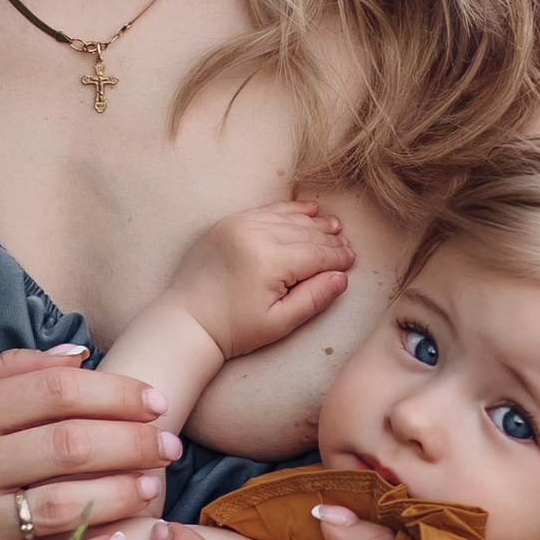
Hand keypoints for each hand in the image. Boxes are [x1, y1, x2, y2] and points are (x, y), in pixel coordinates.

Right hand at [0, 345, 184, 539]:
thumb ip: (5, 374)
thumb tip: (79, 353)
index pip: (52, 392)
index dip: (116, 393)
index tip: (155, 401)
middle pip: (68, 446)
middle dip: (133, 443)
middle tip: (169, 445)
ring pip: (62, 507)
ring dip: (122, 496)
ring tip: (153, 489)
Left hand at [161, 200, 353, 365]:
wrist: (186, 321)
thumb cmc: (233, 329)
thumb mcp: (279, 322)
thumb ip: (314, 298)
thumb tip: (342, 277)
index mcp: (269, 261)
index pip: (316, 255)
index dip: (337, 258)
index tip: (353, 260)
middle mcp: (254, 235)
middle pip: (304, 234)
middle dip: (329, 240)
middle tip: (347, 245)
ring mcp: (238, 225)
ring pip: (287, 219)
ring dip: (313, 223)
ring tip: (334, 227)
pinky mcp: (227, 223)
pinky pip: (266, 210)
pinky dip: (288, 210)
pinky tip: (307, 210)